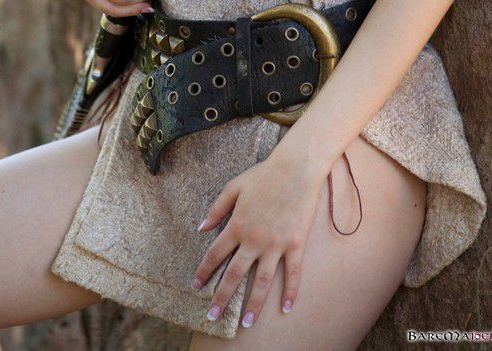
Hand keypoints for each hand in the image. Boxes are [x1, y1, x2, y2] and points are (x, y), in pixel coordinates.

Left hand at [191, 153, 321, 327]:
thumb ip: (216, 209)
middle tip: (212, 317)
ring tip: (246, 323)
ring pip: (261, 281)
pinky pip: (292, 273)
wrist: (295, 169)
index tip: (196, 286)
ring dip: (253, 304)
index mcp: (237, 225)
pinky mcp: (296, 244)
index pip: (215, 254)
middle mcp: (254, 239)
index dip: (204, 271)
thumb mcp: (234, 187)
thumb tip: (200, 228)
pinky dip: (290, 292)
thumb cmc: (264, 175)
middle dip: (222, 298)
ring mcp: (276, 244)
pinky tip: (285, 308)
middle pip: (234, 275)